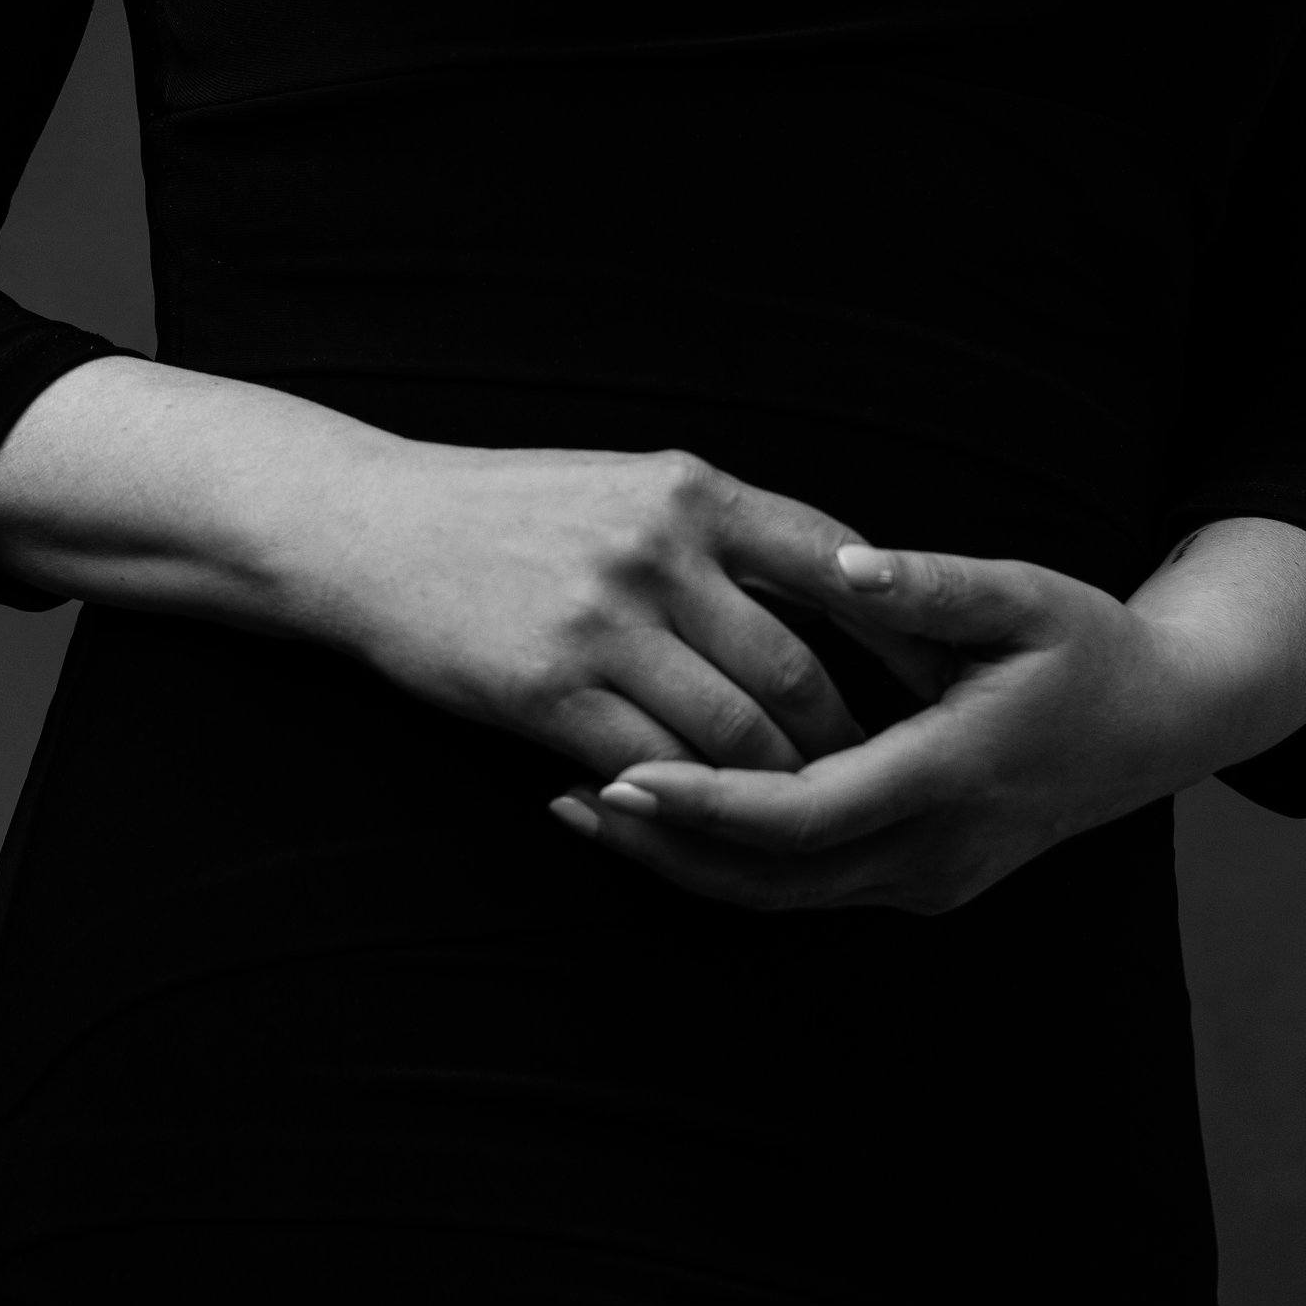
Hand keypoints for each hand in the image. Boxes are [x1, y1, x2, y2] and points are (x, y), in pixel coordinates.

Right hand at [307, 444, 945, 786]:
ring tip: (806, 817)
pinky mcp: (547, 691)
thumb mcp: (622, 485)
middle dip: (850, 738)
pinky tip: (699, 819)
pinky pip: (653, 768)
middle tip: (885, 780)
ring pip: (735, 735)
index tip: (942, 678)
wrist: (363, 529)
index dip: (900, 627)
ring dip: (778, 788)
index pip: (835, 558)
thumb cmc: (501, 512)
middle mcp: (655, 549)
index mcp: (689, 489)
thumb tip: (832, 592)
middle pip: (798, 668)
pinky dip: (686, 803)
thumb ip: (717, 532)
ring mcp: (601, 622)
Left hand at [550, 539, 1256, 914]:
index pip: (807, 814)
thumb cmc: (1086, 643)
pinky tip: (660, 818)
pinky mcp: (917, 884)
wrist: (1163, 724)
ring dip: (683, 863)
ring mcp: (929, 882)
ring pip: (781, 898)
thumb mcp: (1023, 596)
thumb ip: (929, 584)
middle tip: (566, 798)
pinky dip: (727, 862)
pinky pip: (803, 888)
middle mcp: (938, 852)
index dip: (709, 802)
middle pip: (774, 879)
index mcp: (957, 775)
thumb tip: (844, 561)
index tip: (622, 771)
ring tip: (583, 810)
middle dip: (666, 849)